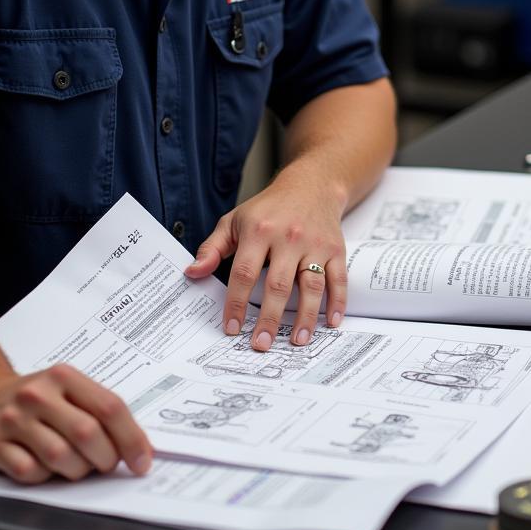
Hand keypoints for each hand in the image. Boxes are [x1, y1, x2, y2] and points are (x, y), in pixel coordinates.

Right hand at [0, 364, 152, 483]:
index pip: (109, 407)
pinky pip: (29, 472)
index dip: (131, 438)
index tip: (143, 460)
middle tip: (106, 464)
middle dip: (105, 458)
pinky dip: (43, 477)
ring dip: (76, 471)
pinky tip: (43, 467)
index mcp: (64, 377)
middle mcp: (38, 394)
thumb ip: (97, 410)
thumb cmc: (34, 399)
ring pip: (60, 457)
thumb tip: (137, 445)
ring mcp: (13, 419)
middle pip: (87, 433)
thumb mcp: (66, 390)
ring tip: (76, 466)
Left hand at [185, 168, 347, 350]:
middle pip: (278, 285)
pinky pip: (338, 279)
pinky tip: (332, 322)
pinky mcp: (335, 249)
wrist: (311, 185)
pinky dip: (338, 302)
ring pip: (311, 285)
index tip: (232, 327)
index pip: (244, 273)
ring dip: (305, 317)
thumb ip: (212, 248)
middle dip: (270, 319)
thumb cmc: (269, 208)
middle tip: (261, 344)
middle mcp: (288, 238)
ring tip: (297, 341)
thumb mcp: (235, 220)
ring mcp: (315, 244)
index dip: (237, 303)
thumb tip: (192, 273)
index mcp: (259, 231)